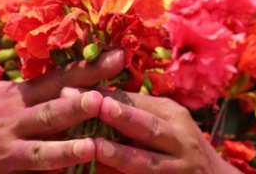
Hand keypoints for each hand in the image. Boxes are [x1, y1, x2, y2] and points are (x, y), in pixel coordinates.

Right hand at [0, 50, 126, 173]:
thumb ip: (29, 93)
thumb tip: (70, 82)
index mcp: (14, 94)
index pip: (59, 77)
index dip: (90, 67)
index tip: (120, 55)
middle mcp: (10, 116)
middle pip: (55, 105)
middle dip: (84, 97)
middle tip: (109, 92)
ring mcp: (4, 148)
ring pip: (42, 145)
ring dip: (68, 144)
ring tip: (92, 145)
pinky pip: (28, 171)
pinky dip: (51, 172)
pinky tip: (69, 172)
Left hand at [92, 92, 239, 173]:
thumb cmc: (178, 146)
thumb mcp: (167, 122)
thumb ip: (138, 112)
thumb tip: (90, 96)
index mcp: (173, 115)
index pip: (139, 102)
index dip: (108, 95)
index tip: (75, 89)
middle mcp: (179, 140)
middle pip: (149, 127)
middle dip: (123, 116)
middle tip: (96, 106)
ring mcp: (178, 168)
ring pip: (148, 162)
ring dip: (121, 154)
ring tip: (96, 147)